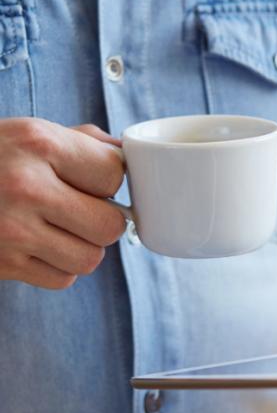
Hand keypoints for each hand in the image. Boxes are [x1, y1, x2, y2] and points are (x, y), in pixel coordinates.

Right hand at [0, 118, 125, 288]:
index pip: (114, 175)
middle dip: (103, 221)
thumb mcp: (27, 133)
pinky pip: (63, 279)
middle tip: (80, 211)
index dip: (109, 181)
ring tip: (55, 229)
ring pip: (90, 259)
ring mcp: (11, 230)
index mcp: (38, 144)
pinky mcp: (2, 264)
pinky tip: (35, 246)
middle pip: (111, 226)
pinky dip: (57, 268)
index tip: (91, 181)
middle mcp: (26, 186)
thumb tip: (129, 156)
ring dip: (81, 247)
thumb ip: (82, 143)